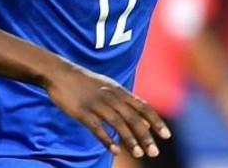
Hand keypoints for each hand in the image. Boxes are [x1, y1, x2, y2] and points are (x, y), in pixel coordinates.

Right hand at [43, 61, 170, 158]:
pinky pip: (97, 127)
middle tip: (154, 153)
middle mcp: (111, 97)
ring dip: (130, 140)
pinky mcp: (82, 112)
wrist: (60, 73)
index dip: (156, 121)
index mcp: (120, 92)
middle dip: (146, 136)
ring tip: (140, 154)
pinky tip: (115, 150)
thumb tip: (147, 122)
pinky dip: (107, 139)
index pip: (144, 107)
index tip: (167, 136)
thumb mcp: (110, 88)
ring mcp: (97, 104)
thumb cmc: (86, 83)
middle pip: (133, 118)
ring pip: (118, 123)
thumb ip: (128, 104)